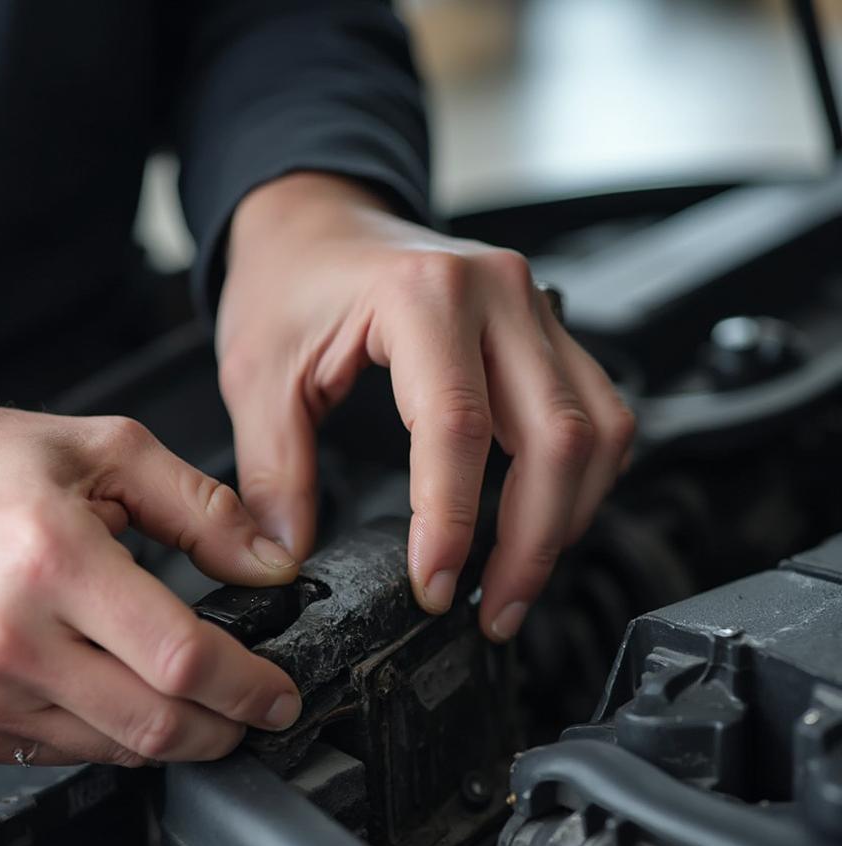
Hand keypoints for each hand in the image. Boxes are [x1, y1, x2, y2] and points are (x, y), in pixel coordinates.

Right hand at [0, 381, 301, 764]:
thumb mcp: (106, 450)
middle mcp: (12, 639)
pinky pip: (65, 755)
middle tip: (254, 708)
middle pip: (156, 724)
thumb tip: (269, 565)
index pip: (180, 657)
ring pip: (116, 751)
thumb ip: (202, 509)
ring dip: (176, 737)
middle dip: (227, 727)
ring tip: (198, 702)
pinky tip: (124, 697)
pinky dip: (114, 737)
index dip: (248, 686)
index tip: (279, 693)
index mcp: (54, 559)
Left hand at [219, 173, 634, 640]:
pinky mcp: (546, 329)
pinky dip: (582, 477)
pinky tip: (546, 518)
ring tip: (519, 581)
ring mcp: (534, 306)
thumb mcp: (258, 375)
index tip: (435, 587)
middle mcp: (498, 294)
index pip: (458, 428)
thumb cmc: (289, 280)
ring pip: (596, 429)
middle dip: (534, 543)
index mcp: (422, 296)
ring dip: (569, 517)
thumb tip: (290, 556)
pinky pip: (597, 410)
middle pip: (557, 437)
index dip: (452, 523)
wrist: (318, 223)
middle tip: (496, 611)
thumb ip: (275, 472)